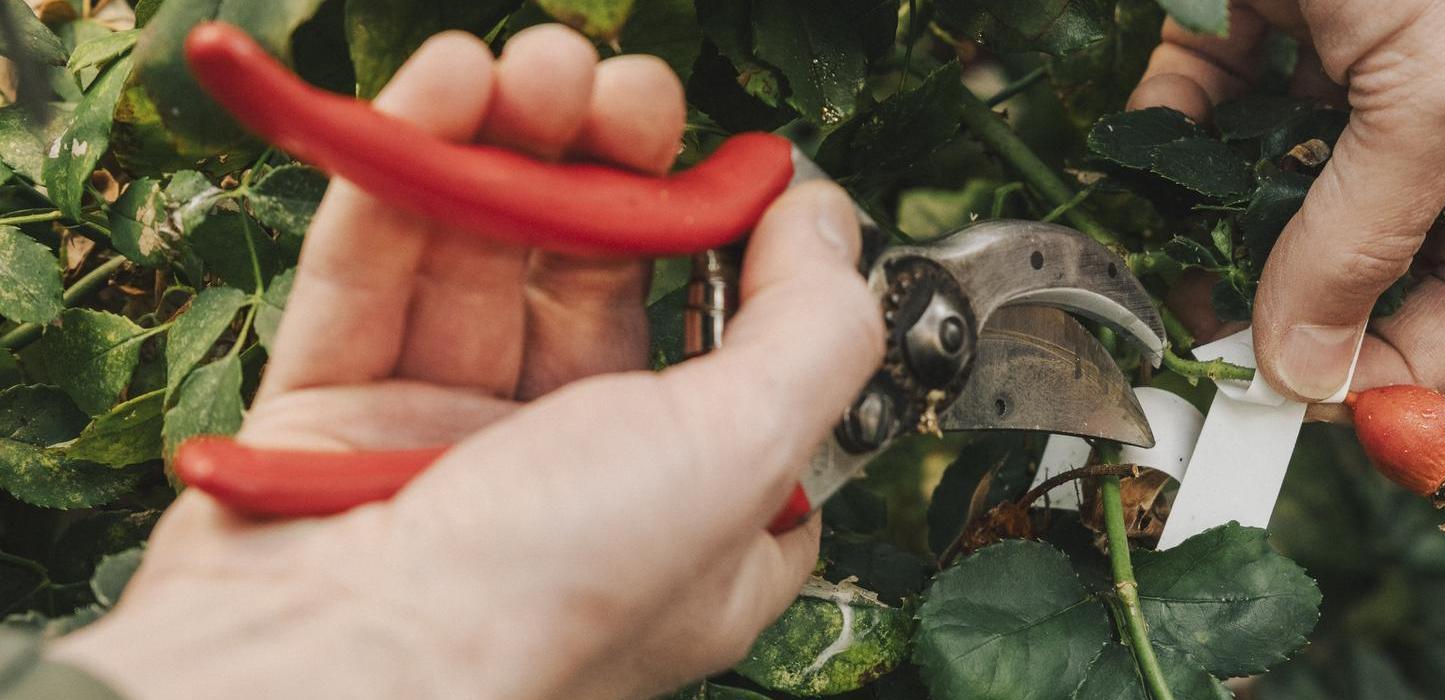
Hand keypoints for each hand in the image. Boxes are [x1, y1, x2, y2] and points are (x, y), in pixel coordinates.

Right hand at [50, 25, 880, 698]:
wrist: (324, 676)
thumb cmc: (547, 601)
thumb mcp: (743, 455)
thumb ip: (812, 329)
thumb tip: (827, 221)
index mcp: (692, 519)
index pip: (740, 367)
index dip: (749, 263)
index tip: (750, 182)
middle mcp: (575, 483)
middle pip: (605, 288)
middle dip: (618, 172)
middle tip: (625, 89)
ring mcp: (446, 445)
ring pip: (485, 261)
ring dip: (513, 147)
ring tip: (533, 66)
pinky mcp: (331, 415)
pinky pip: (372, 270)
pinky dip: (404, 172)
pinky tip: (442, 90)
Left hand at [1133, 0, 1444, 414]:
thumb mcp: (1442, 76)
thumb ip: (1378, 225)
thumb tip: (1311, 365)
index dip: (1415, 364)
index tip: (1316, 410)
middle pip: (1381, 248)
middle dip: (1306, 309)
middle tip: (1228, 355)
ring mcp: (1346, 48)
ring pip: (1282, 187)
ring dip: (1224, 243)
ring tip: (1177, 278)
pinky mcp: (1251, 10)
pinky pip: (1205, 106)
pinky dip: (1170, 146)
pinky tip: (1147, 167)